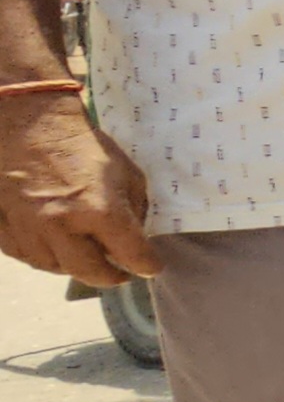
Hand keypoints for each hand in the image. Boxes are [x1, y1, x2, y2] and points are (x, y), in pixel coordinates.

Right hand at [0, 98, 156, 287]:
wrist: (27, 123)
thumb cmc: (81, 144)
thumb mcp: (125, 171)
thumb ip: (134, 207)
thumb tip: (137, 233)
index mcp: (100, 210)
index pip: (132, 255)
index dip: (147, 265)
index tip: (152, 267)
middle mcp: (62, 226)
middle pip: (90, 272)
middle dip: (111, 277)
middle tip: (120, 274)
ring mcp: (29, 229)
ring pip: (54, 267)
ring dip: (74, 267)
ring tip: (87, 259)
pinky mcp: (3, 227)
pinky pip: (25, 255)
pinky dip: (43, 256)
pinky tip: (54, 248)